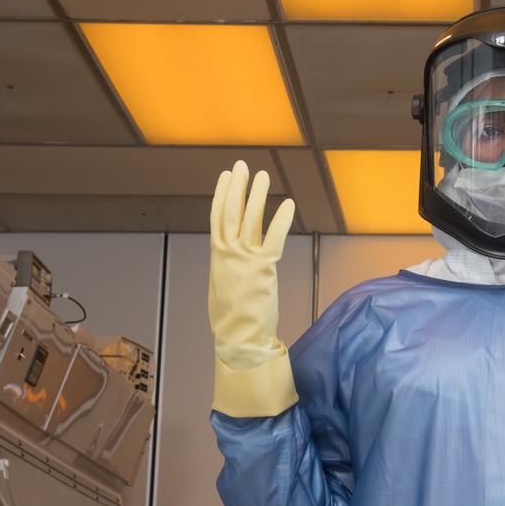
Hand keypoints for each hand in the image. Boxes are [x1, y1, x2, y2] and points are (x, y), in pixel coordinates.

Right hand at [209, 160, 298, 415]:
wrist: (238, 340)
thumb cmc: (232, 318)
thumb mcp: (223, 285)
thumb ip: (228, 266)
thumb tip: (230, 256)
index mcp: (217, 257)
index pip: (217, 219)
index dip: (221, 195)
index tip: (225, 176)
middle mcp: (227, 254)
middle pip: (230, 212)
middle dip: (236, 187)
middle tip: (241, 165)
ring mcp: (243, 260)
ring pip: (249, 220)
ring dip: (256, 196)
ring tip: (263, 175)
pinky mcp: (262, 269)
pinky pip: (273, 239)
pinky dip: (280, 220)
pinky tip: (287, 203)